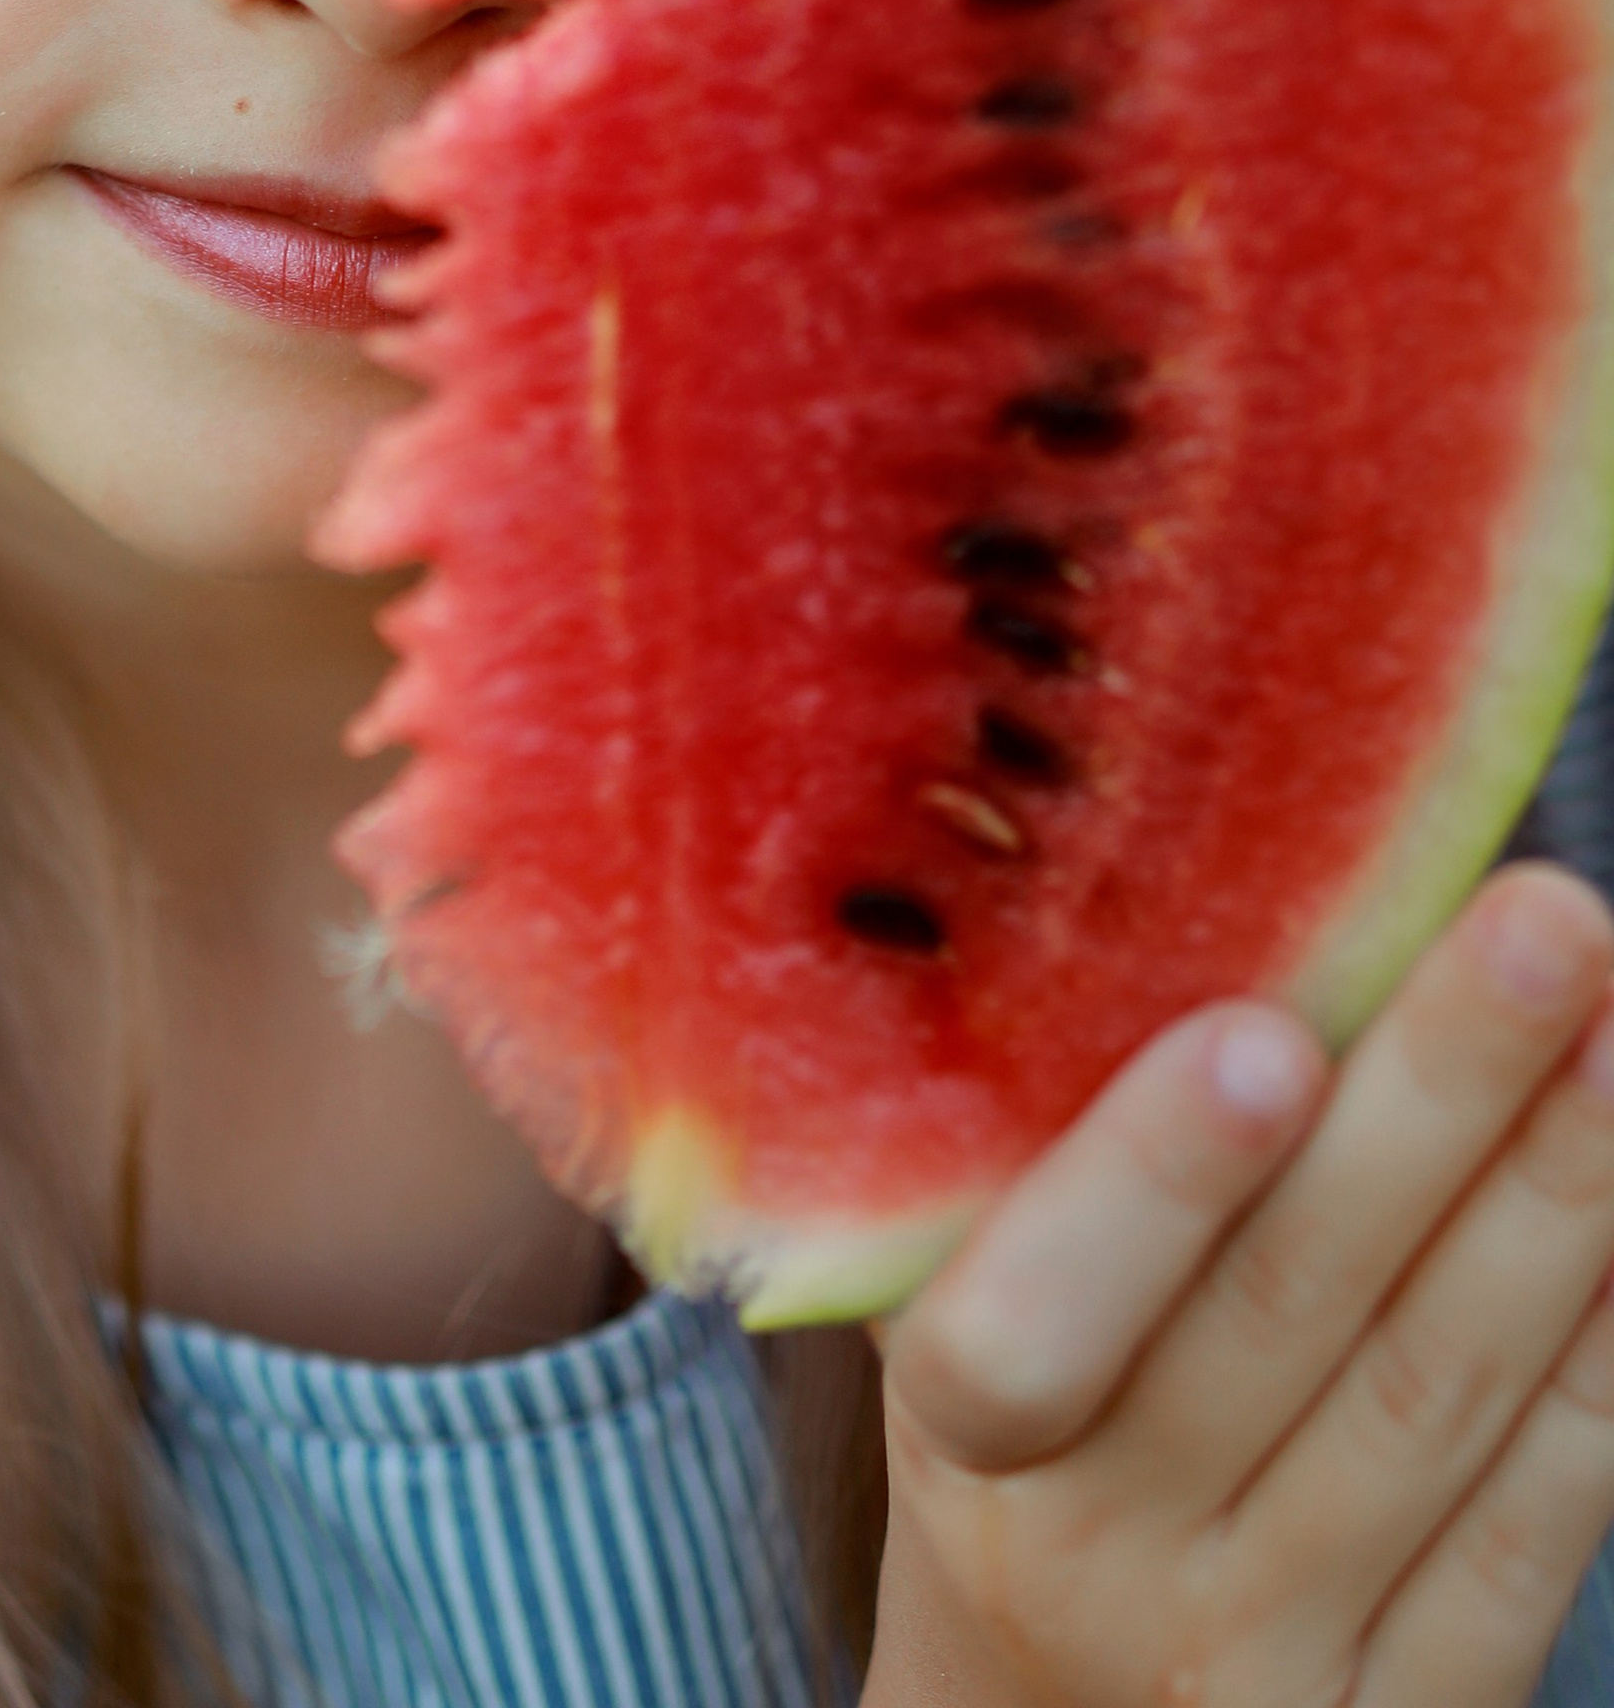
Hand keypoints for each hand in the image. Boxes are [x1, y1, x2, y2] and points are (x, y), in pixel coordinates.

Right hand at [863, 865, 1613, 1706]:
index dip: (1153, 1180)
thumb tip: (1211, 883)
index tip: (1267, 1034)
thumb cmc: (1026, 1431)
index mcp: (963, 1435)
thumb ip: (1030, 1156)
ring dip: (1557, 1200)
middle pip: (1292, 1316)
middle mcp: (1099, 1560)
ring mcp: (1260, 1660)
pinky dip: (1600, 1360)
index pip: (1037, 1320)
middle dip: (1437, 1103)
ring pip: (1436, 1403)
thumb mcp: (964, 1309)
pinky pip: (1532, 1528)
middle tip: (1549, 923)